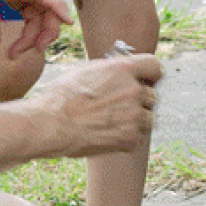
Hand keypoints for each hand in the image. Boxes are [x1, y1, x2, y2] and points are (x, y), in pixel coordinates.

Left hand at [0, 0, 74, 58]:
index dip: (58, 7)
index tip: (69, 23)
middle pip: (45, 5)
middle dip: (44, 30)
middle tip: (26, 52)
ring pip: (39, 8)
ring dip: (34, 31)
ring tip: (16, 51)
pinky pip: (29, 6)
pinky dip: (28, 23)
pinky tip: (19, 37)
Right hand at [39, 54, 161, 156]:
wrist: (51, 125)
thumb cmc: (61, 97)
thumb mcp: (86, 71)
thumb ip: (111, 70)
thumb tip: (121, 71)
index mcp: (122, 69)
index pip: (155, 66)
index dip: (151, 74)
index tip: (148, 80)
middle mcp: (133, 90)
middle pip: (151, 95)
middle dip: (139, 101)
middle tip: (119, 107)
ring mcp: (134, 115)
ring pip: (148, 118)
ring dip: (135, 121)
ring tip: (111, 123)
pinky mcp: (130, 137)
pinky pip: (139, 137)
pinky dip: (127, 139)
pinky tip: (108, 135)